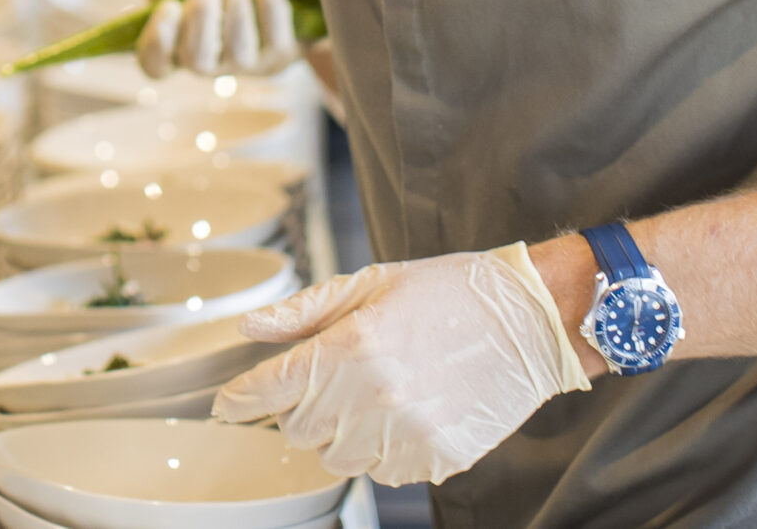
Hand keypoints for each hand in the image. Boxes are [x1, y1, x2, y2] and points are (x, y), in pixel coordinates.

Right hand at [137, 0, 310, 78]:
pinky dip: (267, 0)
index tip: (169, 4)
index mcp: (179, 45)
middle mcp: (212, 65)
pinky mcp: (281, 55)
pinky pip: (274, 34)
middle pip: (197, 60)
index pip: (154, 64)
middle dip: (202, 15)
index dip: (157, 41)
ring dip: (235, 3)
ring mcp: (248, 65)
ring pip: (237, 49)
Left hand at [213, 243, 589, 484]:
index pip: (268, 390)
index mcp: (350, 347)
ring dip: (338, 433)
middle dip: (297, 409)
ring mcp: (406, 434)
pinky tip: (404, 413)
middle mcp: (373, 397)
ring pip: (336, 458)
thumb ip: (302, 312)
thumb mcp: (369, 285)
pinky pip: (383, 470)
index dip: (239, 399)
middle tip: (324, 382)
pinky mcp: (435, 459)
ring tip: (370, 395)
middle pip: (297, 431)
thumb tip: (250, 329)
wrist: (529, 320)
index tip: (227, 403)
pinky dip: (381, 449)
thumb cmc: (449, 293)